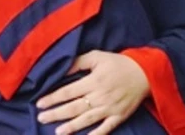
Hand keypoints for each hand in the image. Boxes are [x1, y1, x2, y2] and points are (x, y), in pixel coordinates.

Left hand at [35, 51, 149, 134]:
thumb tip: (61, 69)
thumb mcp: (96, 56)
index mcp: (93, 81)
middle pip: (74, 107)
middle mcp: (100, 96)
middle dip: (56, 113)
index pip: (68, 92)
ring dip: (72, 126)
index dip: (52, 98)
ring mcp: (110, 108)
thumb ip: (78, 62)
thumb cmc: (117, 63)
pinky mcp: (119, 116)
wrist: (145, 73)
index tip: (39, 103)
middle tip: (41, 118)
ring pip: (87, 120)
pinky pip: (106, 128)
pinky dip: (96, 134)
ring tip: (57, 131)